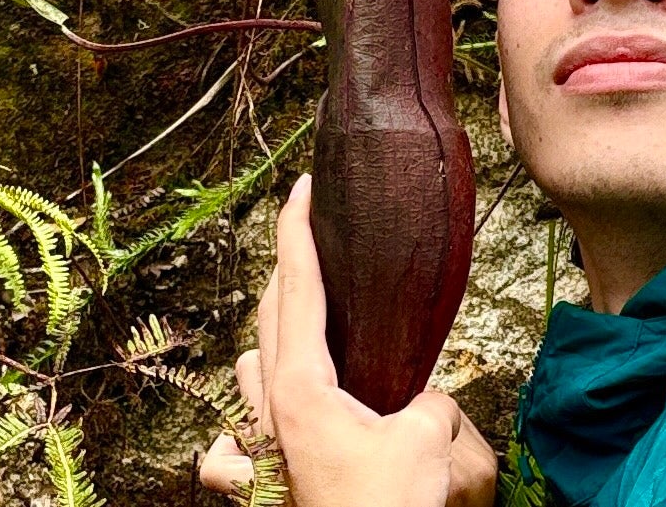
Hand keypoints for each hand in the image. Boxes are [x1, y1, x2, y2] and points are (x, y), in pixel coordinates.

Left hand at [197, 174, 496, 506]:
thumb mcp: (426, 441)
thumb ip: (426, 401)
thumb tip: (420, 400)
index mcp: (299, 385)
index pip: (297, 287)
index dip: (298, 231)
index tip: (300, 188)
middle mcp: (269, 407)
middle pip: (269, 317)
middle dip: (290, 272)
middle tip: (314, 238)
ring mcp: (259, 443)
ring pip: (250, 367)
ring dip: (273, 340)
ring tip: (308, 328)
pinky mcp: (264, 477)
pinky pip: (239, 432)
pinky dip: (251, 414)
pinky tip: (267, 420)